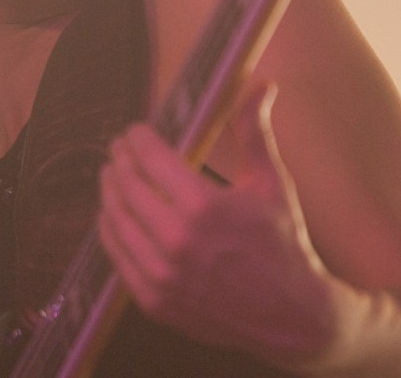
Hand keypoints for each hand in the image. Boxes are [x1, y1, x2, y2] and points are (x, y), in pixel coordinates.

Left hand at [98, 85, 338, 365]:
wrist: (291, 316)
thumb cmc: (282, 242)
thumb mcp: (271, 182)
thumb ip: (254, 130)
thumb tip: (261, 84)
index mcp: (203, 206)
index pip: (150, 157)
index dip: (137, 138)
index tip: (135, 130)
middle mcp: (176, 240)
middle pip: (127, 185)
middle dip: (119, 159)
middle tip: (119, 148)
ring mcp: (162, 274)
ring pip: (116, 219)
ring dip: (109, 191)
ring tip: (112, 174)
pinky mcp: (154, 300)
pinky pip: (117, 256)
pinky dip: (110, 230)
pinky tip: (113, 214)